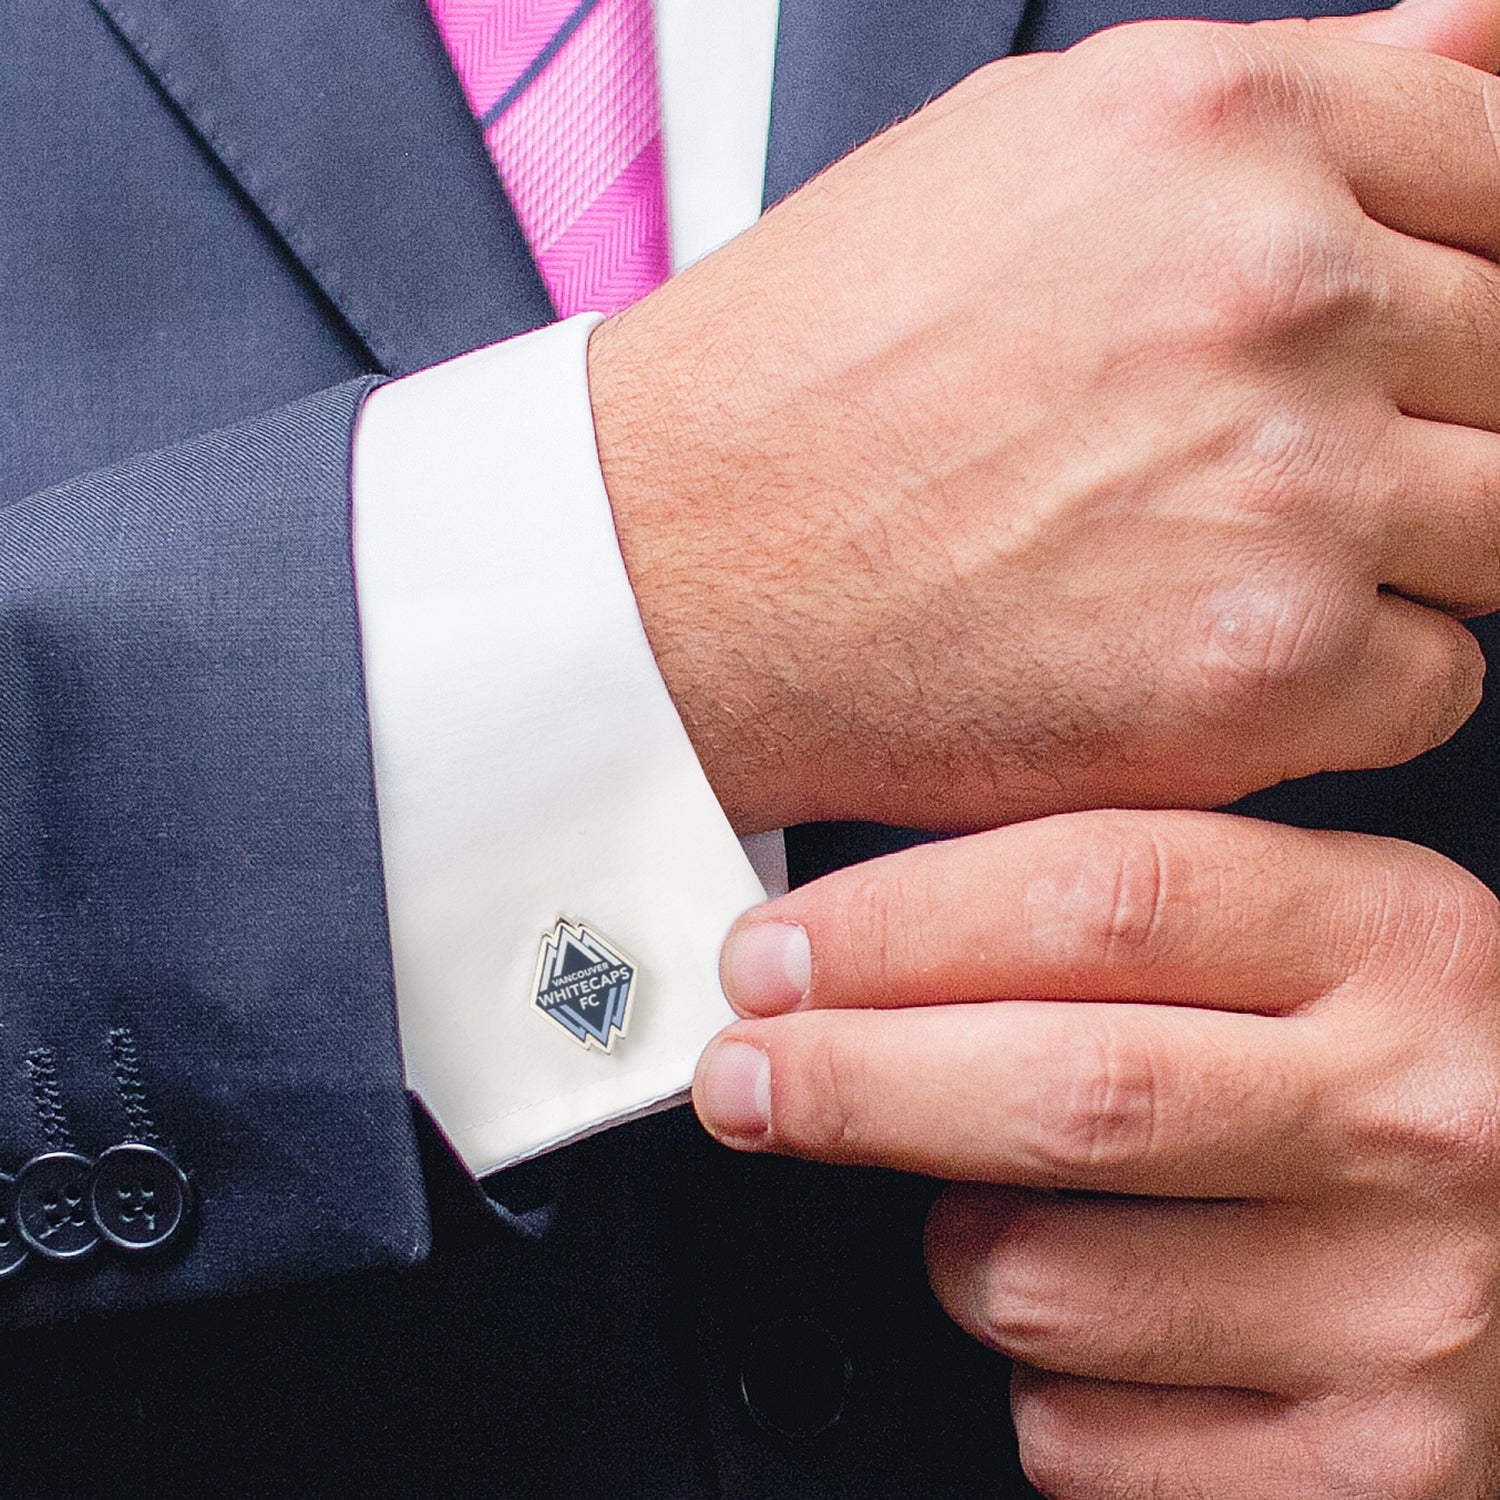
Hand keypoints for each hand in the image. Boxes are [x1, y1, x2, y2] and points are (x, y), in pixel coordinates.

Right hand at [590, 0, 1499, 834]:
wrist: (674, 567)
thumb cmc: (808, 377)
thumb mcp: (1024, 150)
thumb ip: (1280, 105)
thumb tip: (1468, 59)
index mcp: (1225, 132)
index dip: (1482, 272)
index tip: (1437, 341)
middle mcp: (1273, 296)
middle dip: (1443, 421)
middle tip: (1305, 469)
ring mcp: (1281, 491)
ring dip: (1415, 555)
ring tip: (1255, 565)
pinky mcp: (1256, 674)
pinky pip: (1435, 682)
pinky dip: (1359, 681)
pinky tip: (1220, 656)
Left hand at [694, 812, 1499, 1496]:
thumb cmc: (1402, 1076)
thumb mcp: (1316, 937)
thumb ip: (1131, 911)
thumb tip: (866, 928)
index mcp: (1394, 940)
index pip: (1102, 896)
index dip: (896, 924)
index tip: (772, 956)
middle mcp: (1414, 1121)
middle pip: (1058, 1093)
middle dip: (846, 1083)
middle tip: (743, 1074)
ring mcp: (1398, 1315)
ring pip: (1033, 1283)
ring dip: (956, 1241)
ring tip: (1008, 1206)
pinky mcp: (1360, 1478)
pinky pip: (1077, 1434)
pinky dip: (1038, 1377)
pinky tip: (1105, 1321)